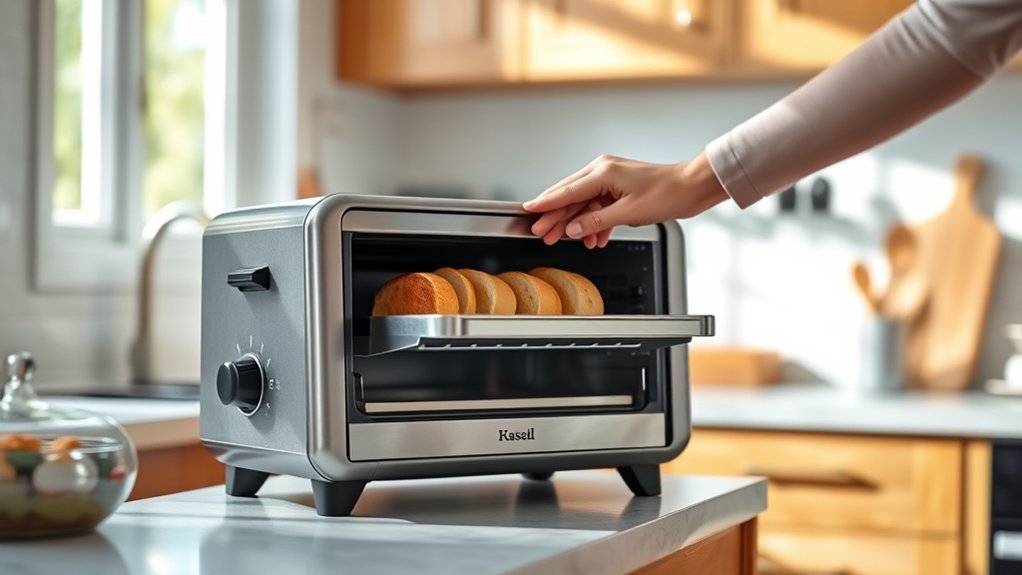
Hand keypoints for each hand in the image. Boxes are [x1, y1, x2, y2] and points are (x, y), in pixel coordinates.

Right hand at [522, 152, 727, 247]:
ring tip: (567, 240)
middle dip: (556, 217)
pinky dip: (595, 223)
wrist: (691, 187)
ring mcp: (611, 178)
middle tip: (541, 233)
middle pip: (570, 197)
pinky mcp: (619, 188)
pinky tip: (594, 238)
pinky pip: (598, 206)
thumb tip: (573, 229)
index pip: (566, 191)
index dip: (545, 204)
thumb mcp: (628, 213)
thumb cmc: (667, 193)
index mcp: (603, 172)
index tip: (528, 211)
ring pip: (584, 204)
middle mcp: (604, 170)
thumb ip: (596, 222)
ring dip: (577, 224)